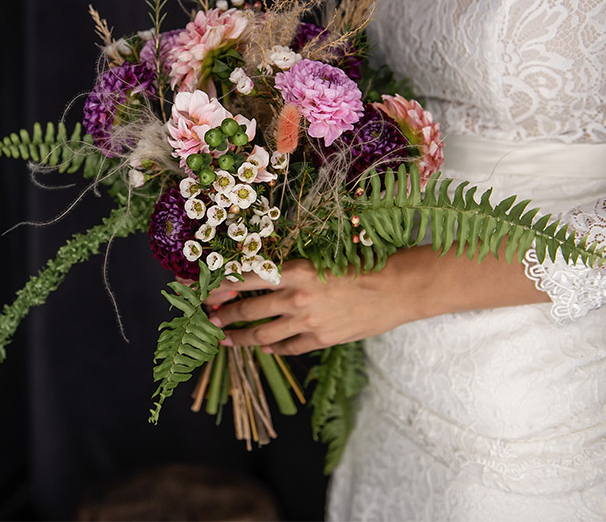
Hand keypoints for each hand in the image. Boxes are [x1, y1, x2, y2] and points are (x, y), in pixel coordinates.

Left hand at [203, 245, 548, 355]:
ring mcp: (308, 322)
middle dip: (224, 315)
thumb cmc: (363, 262)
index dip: (223, 286)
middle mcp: (296, 298)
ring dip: (241, 337)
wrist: (398, 287)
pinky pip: (288, 348)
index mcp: (295, 271)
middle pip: (249, 310)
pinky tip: (265, 349)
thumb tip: (263, 269)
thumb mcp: (322, 256)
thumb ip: (292, 266)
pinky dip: (273, 349)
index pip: (247, 278)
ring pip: (263, 335)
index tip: (207, 291)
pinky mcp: (322, 340)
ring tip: (226, 338)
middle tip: (210, 318)